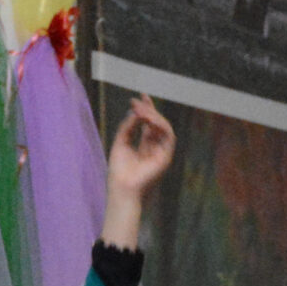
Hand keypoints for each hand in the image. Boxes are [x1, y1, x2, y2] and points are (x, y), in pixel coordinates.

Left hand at [100, 97, 175, 250]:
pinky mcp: (166, 156)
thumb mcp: (120, 143)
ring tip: (141, 109)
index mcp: (145, 147)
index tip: (138, 97)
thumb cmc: (119, 171)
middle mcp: (155, 148)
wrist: (122, 188)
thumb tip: (135, 111)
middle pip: (157, 124)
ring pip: (164, 127)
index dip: (145, 110)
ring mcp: (162, 152)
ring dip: (153, 115)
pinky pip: (168, 135)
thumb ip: (127, 127)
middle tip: (138, 100)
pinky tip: (147, 118)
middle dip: (149, 109)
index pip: (148, 124)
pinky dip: (159, 124)